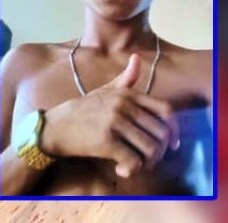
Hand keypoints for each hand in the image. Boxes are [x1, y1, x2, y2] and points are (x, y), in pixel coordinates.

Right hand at [41, 54, 179, 176]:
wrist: (53, 127)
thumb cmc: (83, 110)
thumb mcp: (106, 90)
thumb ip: (125, 78)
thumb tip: (136, 58)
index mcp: (129, 95)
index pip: (166, 110)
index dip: (174, 128)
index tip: (172, 142)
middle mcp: (125, 106)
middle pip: (161, 132)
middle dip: (161, 150)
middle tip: (152, 158)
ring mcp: (116, 123)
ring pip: (150, 148)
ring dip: (149, 162)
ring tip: (139, 164)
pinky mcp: (105, 142)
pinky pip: (133, 160)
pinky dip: (132, 169)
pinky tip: (123, 169)